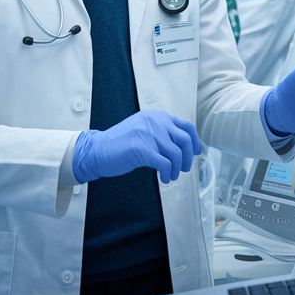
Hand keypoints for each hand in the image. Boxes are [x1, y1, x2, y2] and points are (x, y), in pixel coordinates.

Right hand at [72, 109, 202, 184]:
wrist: (98, 150)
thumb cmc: (122, 143)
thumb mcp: (144, 129)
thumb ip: (162, 131)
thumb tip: (185, 145)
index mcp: (157, 116)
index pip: (186, 126)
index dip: (195, 141)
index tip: (195, 153)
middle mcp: (155, 122)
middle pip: (185, 141)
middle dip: (188, 158)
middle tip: (184, 169)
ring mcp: (148, 134)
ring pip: (176, 155)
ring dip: (177, 169)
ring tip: (171, 176)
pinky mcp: (141, 149)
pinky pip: (165, 164)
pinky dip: (168, 174)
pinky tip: (164, 178)